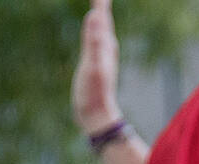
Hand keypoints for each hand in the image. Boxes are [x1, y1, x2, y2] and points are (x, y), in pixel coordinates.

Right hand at [71, 0, 123, 134]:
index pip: (103, 16)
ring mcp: (101, 55)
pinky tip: (94, 29)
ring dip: (99, 14)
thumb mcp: (92, 65)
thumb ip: (94, 41)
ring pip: (102, 28)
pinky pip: (95, 40)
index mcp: (105, 44)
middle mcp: (106, 47)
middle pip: (104, 19)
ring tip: (98, 5)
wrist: (98, 116)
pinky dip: (94, 29)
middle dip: (101, 4)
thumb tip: (96, 15)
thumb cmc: (94, 93)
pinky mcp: (96, 63)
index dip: (100, 1)